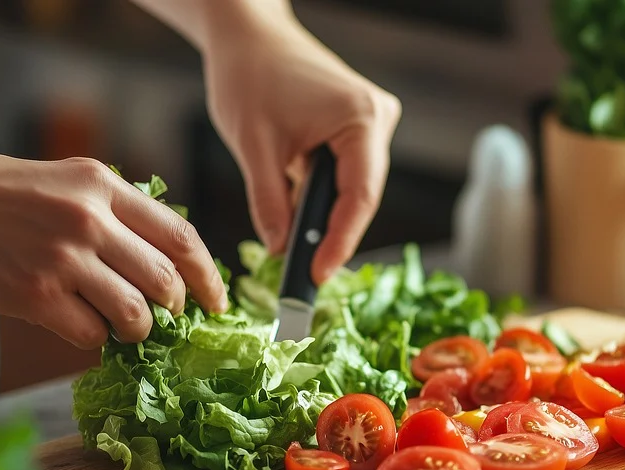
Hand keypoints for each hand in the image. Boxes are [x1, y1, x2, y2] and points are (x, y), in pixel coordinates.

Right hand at [0, 149, 227, 347]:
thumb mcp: (59, 180)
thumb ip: (109, 211)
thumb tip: (159, 260)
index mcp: (101, 184)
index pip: (181, 237)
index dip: (207, 276)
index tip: (217, 301)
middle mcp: (89, 219)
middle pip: (166, 281)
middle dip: (173, 310)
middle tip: (161, 320)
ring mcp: (62, 258)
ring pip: (136, 315)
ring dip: (136, 331)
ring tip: (120, 327)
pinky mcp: (33, 295)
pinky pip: (91, 335)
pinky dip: (93, 339)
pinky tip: (76, 325)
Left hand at [202, 7, 400, 282]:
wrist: (247, 34)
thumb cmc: (248, 75)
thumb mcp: (253, 146)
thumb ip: (269, 202)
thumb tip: (280, 251)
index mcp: (361, 119)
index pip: (359, 196)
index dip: (339, 241)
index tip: (316, 275)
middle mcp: (377, 120)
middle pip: (360, 196)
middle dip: (330, 237)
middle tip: (304, 279)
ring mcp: (370, 123)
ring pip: (351, 190)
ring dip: (323, 220)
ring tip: (298, 259)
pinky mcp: (354, 129)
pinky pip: (342, 176)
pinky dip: (320, 200)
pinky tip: (298, 224)